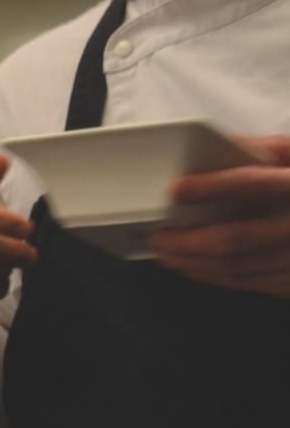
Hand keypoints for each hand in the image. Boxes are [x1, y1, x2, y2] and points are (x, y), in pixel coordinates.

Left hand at [149, 134, 289, 296]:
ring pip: (239, 268)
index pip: (254, 182)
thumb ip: (269, 148)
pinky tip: (195, 268)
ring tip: (166, 253)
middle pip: (237, 239)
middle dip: (188, 242)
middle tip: (158, 236)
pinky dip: (217, 278)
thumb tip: (224, 143)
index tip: (176, 188)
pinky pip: (252, 283)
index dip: (213, 185)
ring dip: (195, 264)